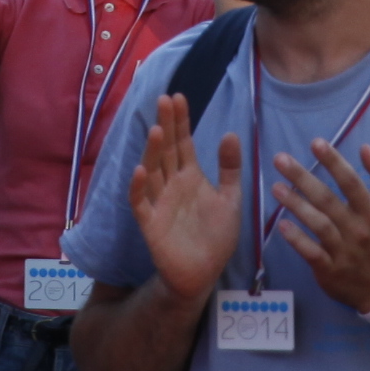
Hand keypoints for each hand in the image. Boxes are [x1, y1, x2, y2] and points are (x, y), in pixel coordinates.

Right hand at [126, 92, 244, 303]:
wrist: (205, 273)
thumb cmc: (216, 236)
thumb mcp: (231, 199)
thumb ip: (229, 168)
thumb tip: (230, 133)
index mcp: (190, 176)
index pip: (184, 142)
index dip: (181, 121)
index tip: (179, 97)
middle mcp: (172, 184)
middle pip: (167, 150)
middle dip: (166, 126)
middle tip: (164, 100)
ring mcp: (159, 202)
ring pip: (153, 171)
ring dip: (153, 151)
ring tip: (158, 130)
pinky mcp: (151, 223)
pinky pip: (141, 202)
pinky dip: (138, 187)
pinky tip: (140, 171)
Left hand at [266, 136, 369, 320]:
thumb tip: (365, 147)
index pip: (351, 182)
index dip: (334, 161)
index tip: (315, 142)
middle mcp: (357, 228)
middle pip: (327, 200)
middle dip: (303, 178)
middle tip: (280, 159)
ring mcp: (343, 250)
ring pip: (317, 224)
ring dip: (295, 205)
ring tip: (275, 187)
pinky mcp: (329, 269)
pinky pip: (311, 252)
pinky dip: (297, 240)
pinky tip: (281, 226)